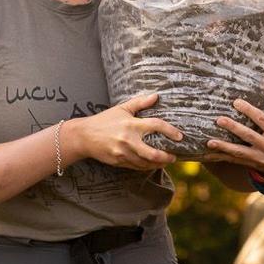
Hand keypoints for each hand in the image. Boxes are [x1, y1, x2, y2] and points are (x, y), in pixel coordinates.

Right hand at [68, 93, 184, 169]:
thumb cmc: (104, 121)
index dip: (170, 131)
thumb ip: (140, 103)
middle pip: (153, 153)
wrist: (84, 136)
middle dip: (166, 157)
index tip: (179, 136)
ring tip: (165, 161)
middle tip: (174, 156)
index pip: (156, 125)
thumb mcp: (121, 109)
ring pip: (145, 163)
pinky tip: (152, 164)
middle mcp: (128, 140)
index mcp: (131, 124)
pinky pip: (136, 166)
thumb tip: (156, 96)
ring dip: (158, 164)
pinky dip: (146, 166)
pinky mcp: (119, 161)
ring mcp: (123, 153)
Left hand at [205, 98, 263, 175]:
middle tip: (219, 119)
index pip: (263, 120)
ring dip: (224, 147)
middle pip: (249, 136)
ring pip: (240, 152)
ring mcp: (260, 158)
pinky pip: (235, 161)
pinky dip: (222, 158)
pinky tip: (210, 154)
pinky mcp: (253, 165)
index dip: (249, 111)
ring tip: (210, 142)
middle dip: (234, 128)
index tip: (236, 102)